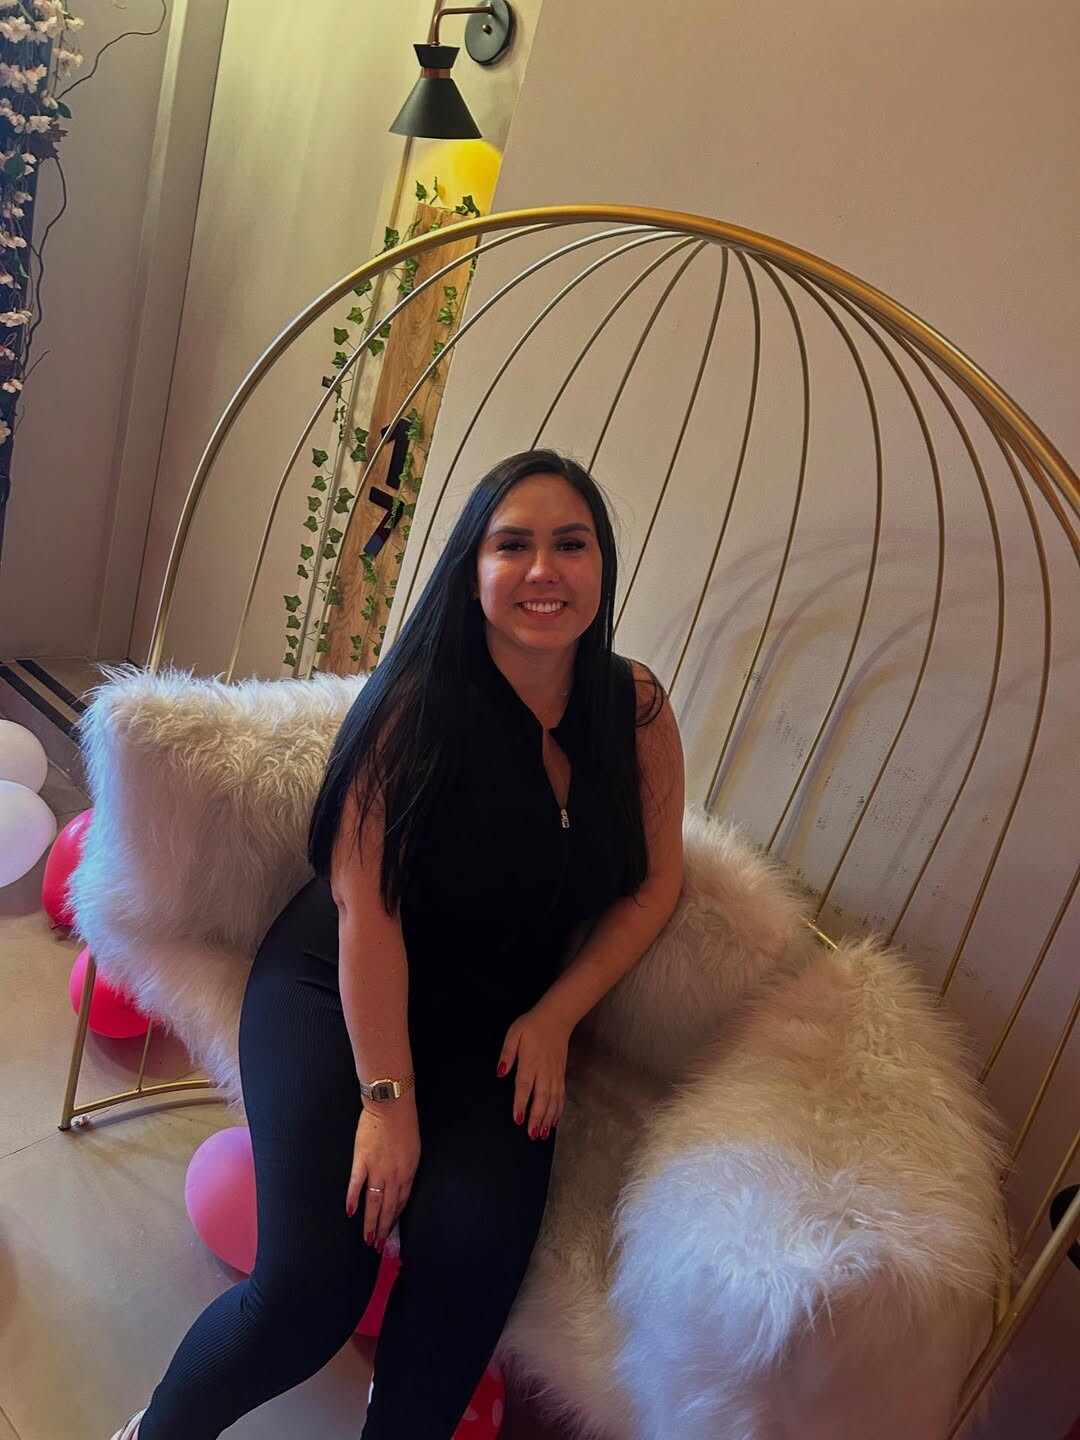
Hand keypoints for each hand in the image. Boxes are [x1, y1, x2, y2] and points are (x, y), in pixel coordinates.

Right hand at [346, 1094, 419, 1250]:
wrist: (391, 1105)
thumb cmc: (404, 1123)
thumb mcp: (413, 1150)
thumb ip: (406, 1169)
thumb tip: (400, 1185)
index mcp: (408, 1172)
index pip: (401, 1202)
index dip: (395, 1219)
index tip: (391, 1232)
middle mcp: (394, 1176)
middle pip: (388, 1209)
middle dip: (384, 1230)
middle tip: (379, 1246)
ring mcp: (377, 1170)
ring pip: (374, 1203)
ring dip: (370, 1223)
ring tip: (367, 1239)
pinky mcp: (362, 1161)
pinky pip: (356, 1185)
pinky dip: (352, 1200)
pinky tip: (350, 1212)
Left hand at [496, 1004, 570, 1139]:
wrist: (556, 1018)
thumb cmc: (531, 1026)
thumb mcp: (514, 1034)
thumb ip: (507, 1054)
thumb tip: (500, 1072)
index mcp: (530, 1062)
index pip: (524, 1086)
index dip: (521, 1103)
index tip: (518, 1119)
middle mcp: (544, 1071)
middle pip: (541, 1098)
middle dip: (537, 1117)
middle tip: (532, 1134)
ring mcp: (554, 1074)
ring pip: (552, 1100)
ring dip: (548, 1118)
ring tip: (542, 1134)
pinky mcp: (561, 1074)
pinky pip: (561, 1095)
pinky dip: (558, 1110)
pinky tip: (554, 1121)